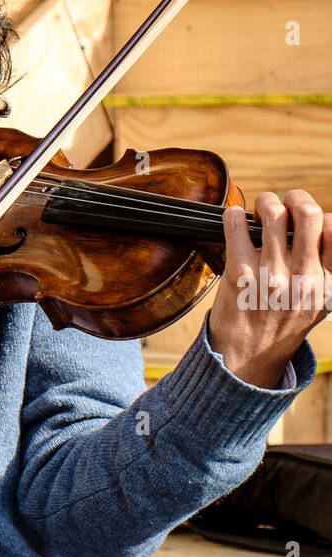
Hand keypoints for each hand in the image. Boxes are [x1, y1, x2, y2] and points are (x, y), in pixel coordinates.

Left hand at [207, 189, 331, 387]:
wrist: (246, 359)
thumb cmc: (281, 326)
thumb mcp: (319, 303)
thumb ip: (329, 269)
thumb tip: (328, 226)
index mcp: (326, 282)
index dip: (319, 215)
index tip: (306, 219)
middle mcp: (302, 277)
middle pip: (308, 212)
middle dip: (295, 197)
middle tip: (285, 203)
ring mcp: (271, 275)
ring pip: (274, 213)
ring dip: (266, 202)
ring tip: (260, 212)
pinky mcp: (240, 275)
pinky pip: (236, 226)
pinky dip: (233, 214)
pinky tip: (234, 218)